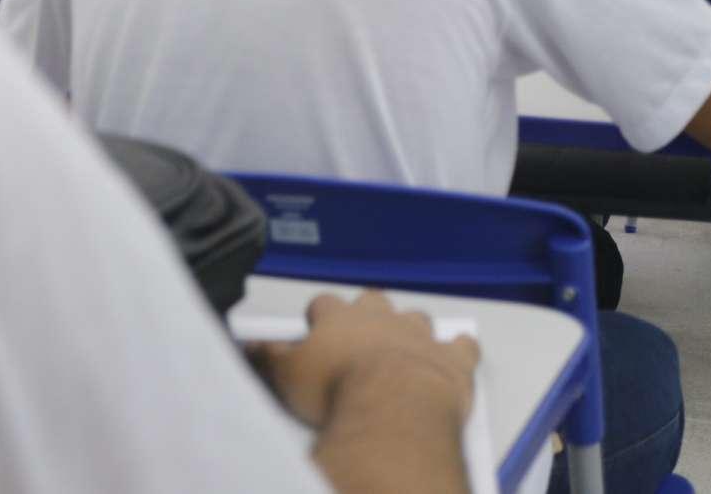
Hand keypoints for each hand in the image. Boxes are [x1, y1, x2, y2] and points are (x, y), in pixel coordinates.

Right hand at [248, 292, 478, 429]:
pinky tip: (458, 351)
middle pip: (372, 301)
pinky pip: (462, 345)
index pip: (324, 304)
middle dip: (367, 313)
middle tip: (359, 334)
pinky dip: (460, 348)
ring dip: (411, 329)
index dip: (319, 315)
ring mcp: (419, 335)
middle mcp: (380, 318)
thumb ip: (267, 357)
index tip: (315, 327)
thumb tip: (248, 345)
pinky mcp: (451, 358)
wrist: (393, 408)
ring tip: (404, 346)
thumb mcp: (286, 377)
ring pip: (415, 318)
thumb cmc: (340, 392)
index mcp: (339, 319)